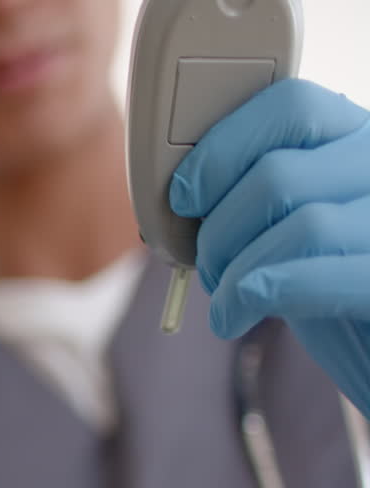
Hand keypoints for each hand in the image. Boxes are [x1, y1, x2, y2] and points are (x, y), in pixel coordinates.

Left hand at [171, 79, 369, 419]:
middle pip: (279, 175)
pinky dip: (252, 297)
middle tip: (207, 265)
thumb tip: (177, 193)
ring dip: (235, 269)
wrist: (367, 342)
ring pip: (299, 225)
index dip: (222, 149)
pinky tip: (235, 316)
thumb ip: (255, 190)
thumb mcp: (289, 220)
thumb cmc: (326, 279)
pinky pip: (310, 278)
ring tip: (225, 297)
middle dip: (219, 229)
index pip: (291, 105)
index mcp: (357, 139)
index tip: (184, 195)